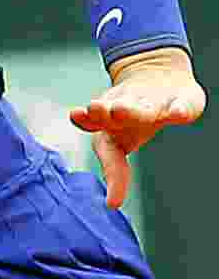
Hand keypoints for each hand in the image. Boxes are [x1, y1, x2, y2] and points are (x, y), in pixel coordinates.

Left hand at [70, 47, 205, 208]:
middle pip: (115, 114)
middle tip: (96, 112)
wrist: (156, 74)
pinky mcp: (179, 98)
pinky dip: (178, 108)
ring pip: (141, 107)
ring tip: (119, 110)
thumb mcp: (116, 142)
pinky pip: (180, 104)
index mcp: (110, 125)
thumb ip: (114, 170)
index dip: (104, 164)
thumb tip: (111, 204)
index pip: (105, 147)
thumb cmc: (129, 117)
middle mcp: (127, 110)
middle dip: (104, 113)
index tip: (111, 200)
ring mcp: (152, 103)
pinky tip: (177, 114)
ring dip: (129, 108)